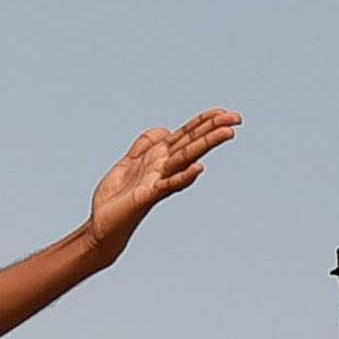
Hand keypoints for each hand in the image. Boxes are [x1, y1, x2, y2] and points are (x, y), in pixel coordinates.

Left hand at [86, 112, 242, 249]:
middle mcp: (163, 168)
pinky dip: (184, 176)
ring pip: (185, 158)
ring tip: (227, 132)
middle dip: (213, 129)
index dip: (203, 122)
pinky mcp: (148, 196)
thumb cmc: (116, 199)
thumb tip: (165, 130)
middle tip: (237, 118)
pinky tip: (198, 167)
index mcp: (159, 158)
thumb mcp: (128, 163)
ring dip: (206, 145)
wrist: (101, 226)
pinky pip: (168, 185)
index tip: (224, 111)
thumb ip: (145, 145)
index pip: (186, 135)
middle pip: (191, 143)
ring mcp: (157, 181)